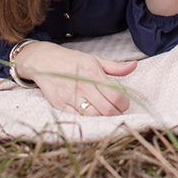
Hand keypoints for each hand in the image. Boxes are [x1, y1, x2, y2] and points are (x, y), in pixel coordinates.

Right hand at [15, 41, 137, 115]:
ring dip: (103, 118)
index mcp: (93, 72)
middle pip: (107, 109)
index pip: (116, 96)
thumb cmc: (72, 60)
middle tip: (116, 110)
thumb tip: (134, 66)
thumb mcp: (94, 59)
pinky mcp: (60, 105)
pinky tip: (90, 112)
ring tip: (104, 112)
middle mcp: (82, 85)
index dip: (124, 104)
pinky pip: (79, 118)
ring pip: (94, 116)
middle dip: (116, 113)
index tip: (123, 103)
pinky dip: (88, 118)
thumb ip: (115, 67)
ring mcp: (70, 96)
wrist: (44, 61)